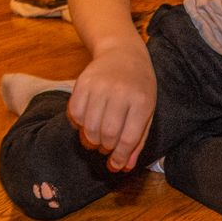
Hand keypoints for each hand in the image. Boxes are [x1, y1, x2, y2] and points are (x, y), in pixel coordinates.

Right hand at [67, 46, 155, 171]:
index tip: (115, 164)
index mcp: (141, 101)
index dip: (120, 157)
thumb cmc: (138, 87)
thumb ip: (137, 140)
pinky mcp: (82, 82)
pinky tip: (87, 122)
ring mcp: (100, 86)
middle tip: (106, 147)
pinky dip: (79, 125)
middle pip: (107, 135)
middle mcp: (120, 92)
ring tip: (97, 137)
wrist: (123, 53)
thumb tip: (123, 167)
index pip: (127, 138)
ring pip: (89, 127)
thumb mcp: (146, 111)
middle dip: (105, 148)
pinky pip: (75, 114)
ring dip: (91, 140)